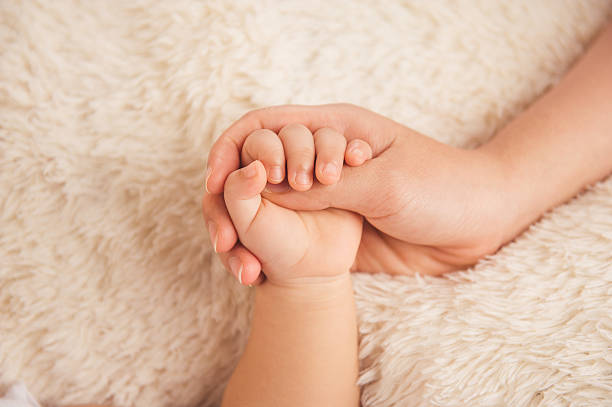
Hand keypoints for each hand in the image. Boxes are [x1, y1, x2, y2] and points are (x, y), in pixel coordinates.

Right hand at [203, 104, 508, 280]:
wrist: (478, 225)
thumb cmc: (442, 188)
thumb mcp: (382, 182)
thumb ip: (326, 189)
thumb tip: (269, 195)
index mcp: (335, 127)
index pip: (266, 126)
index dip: (233, 148)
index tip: (217, 181)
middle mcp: (322, 158)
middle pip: (258, 164)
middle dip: (233, 191)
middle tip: (232, 229)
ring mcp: (325, 195)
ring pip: (268, 202)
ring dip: (246, 225)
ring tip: (239, 258)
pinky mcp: (332, 226)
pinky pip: (290, 231)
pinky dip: (266, 246)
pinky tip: (257, 269)